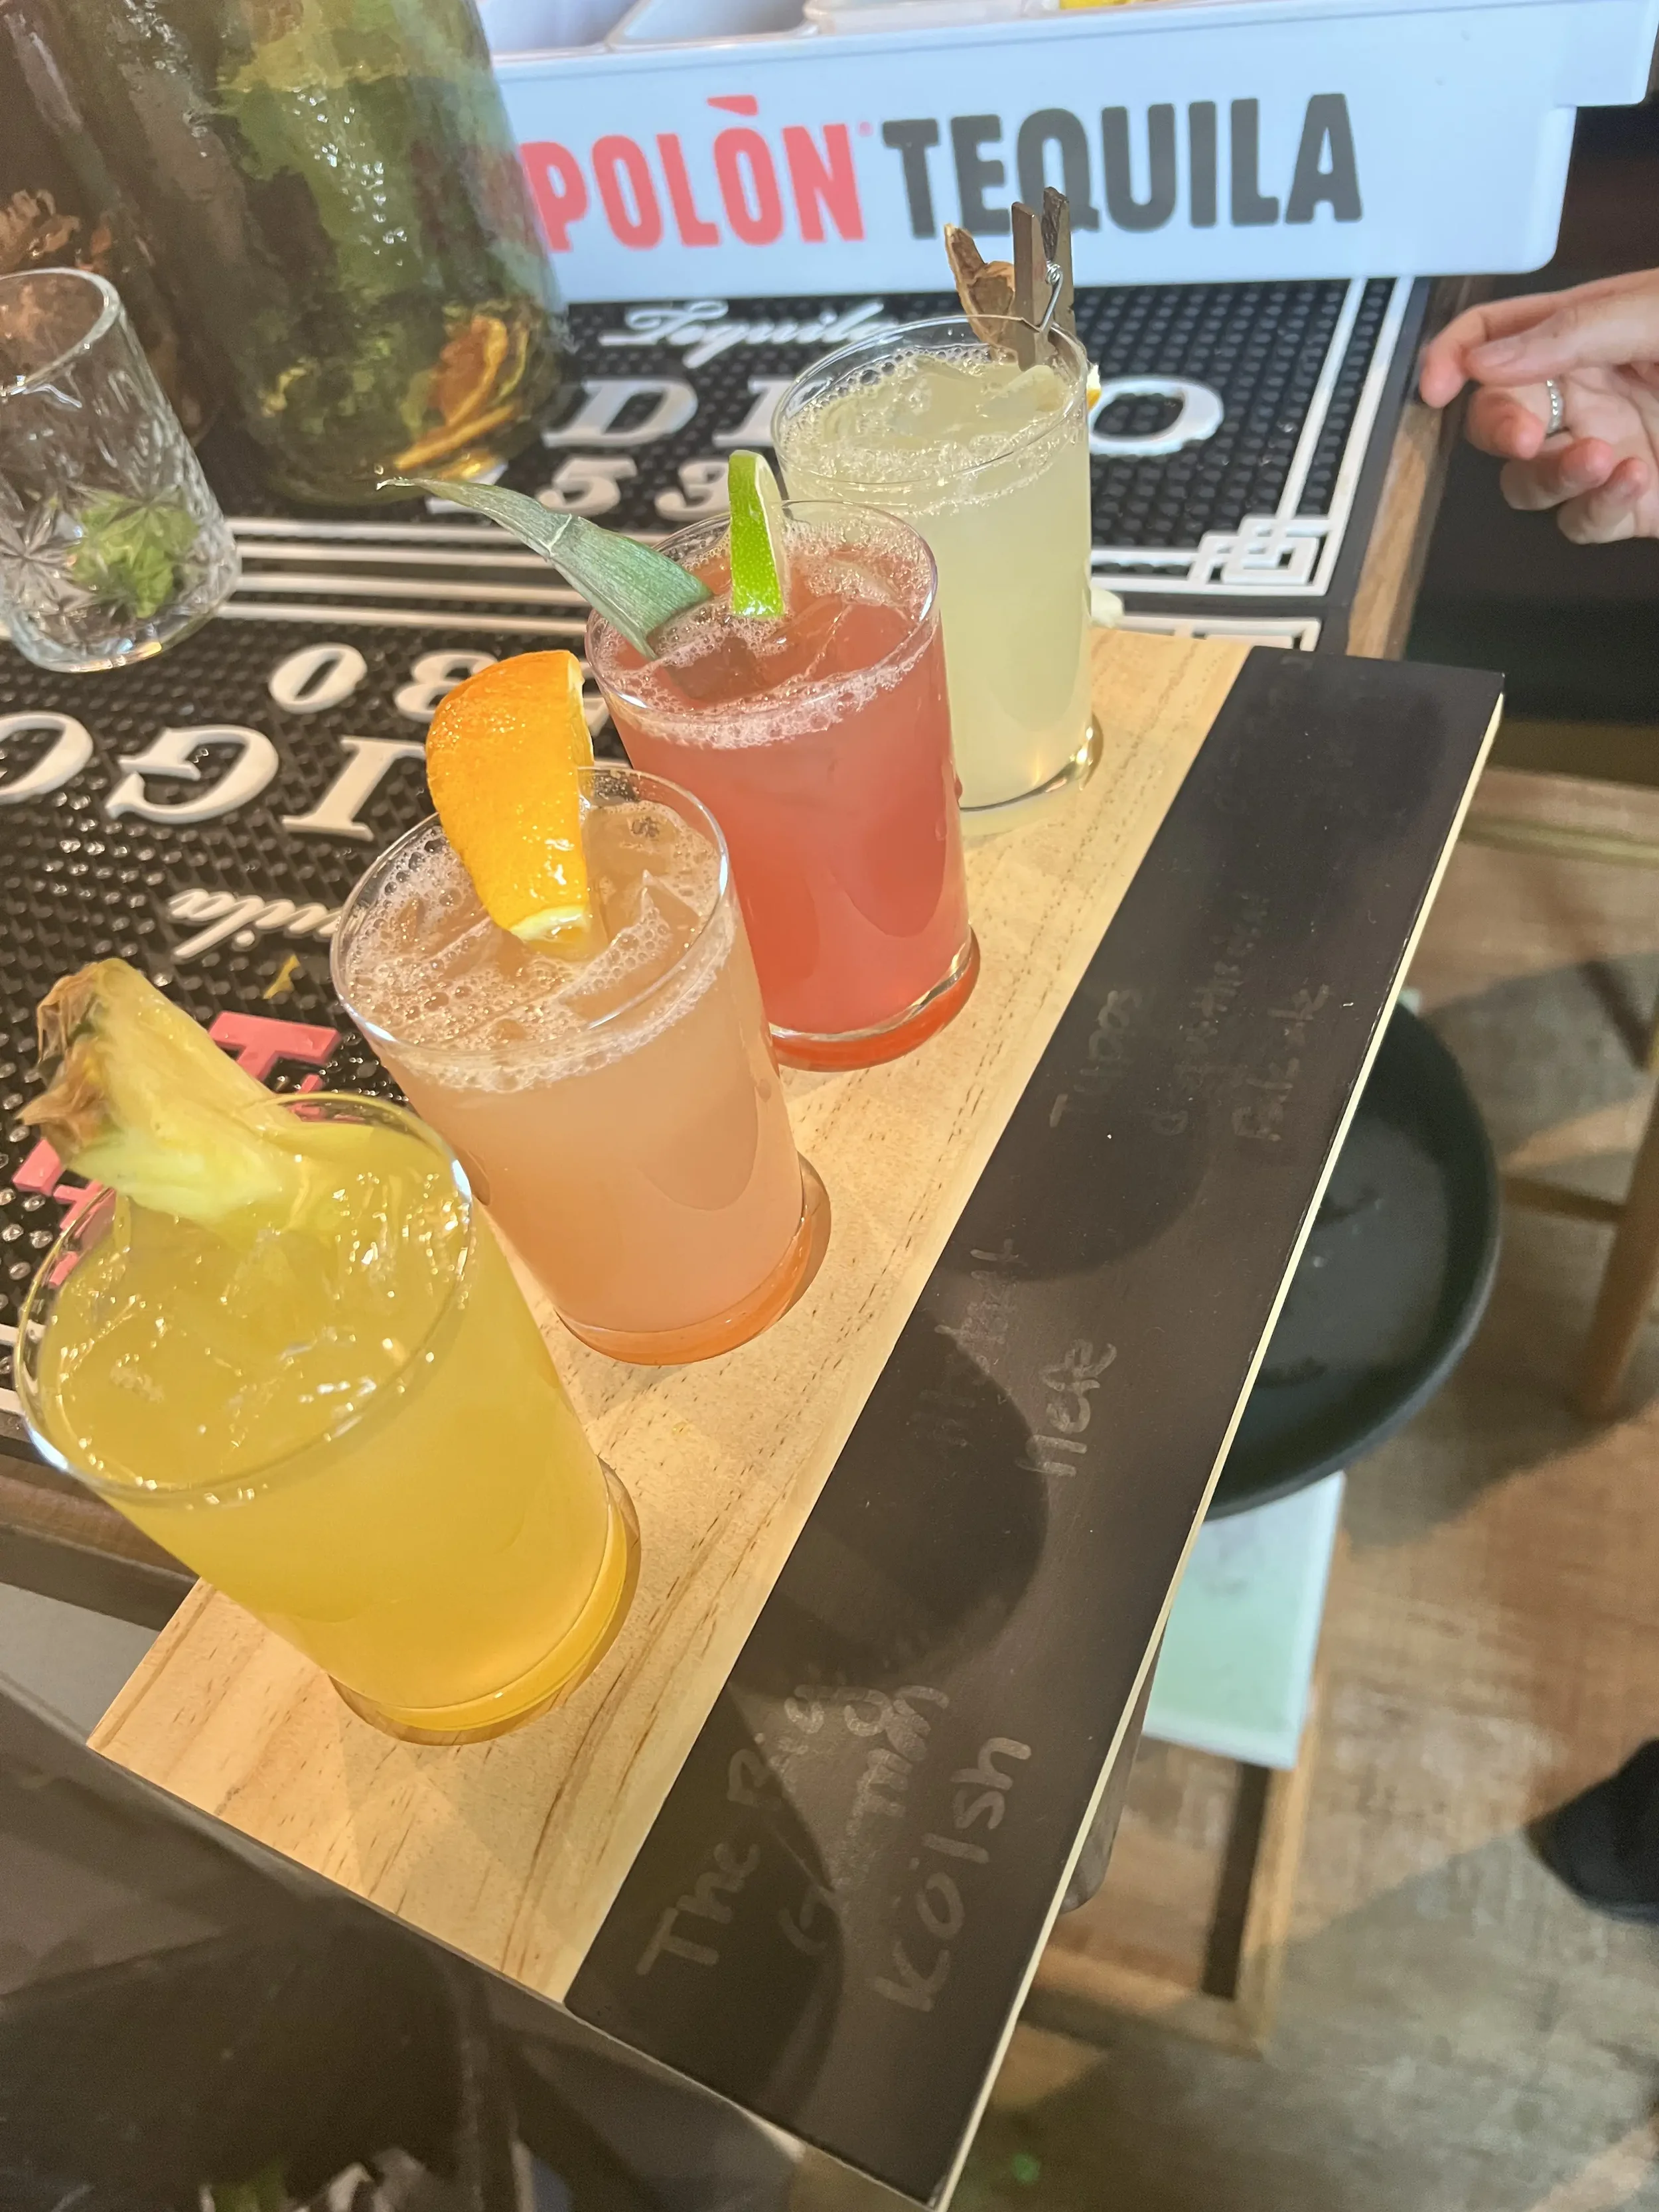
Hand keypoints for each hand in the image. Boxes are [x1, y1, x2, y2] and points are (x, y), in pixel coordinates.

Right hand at [1418, 269, 1658, 542]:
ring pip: (1528, 482)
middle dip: (1499, 429)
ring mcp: (1605, 449)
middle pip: (1497, 418)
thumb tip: (1485, 360)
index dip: (1452, 358)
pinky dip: (1600, 506)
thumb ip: (1574, 331)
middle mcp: (1589, 392)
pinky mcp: (1632, 506)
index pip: (1494, 338)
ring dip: (1552, 477)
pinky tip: (1636, 479)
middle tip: (1522, 437)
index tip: (1436, 387)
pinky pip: (1584, 521)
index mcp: (1588, 330)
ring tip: (1601, 461)